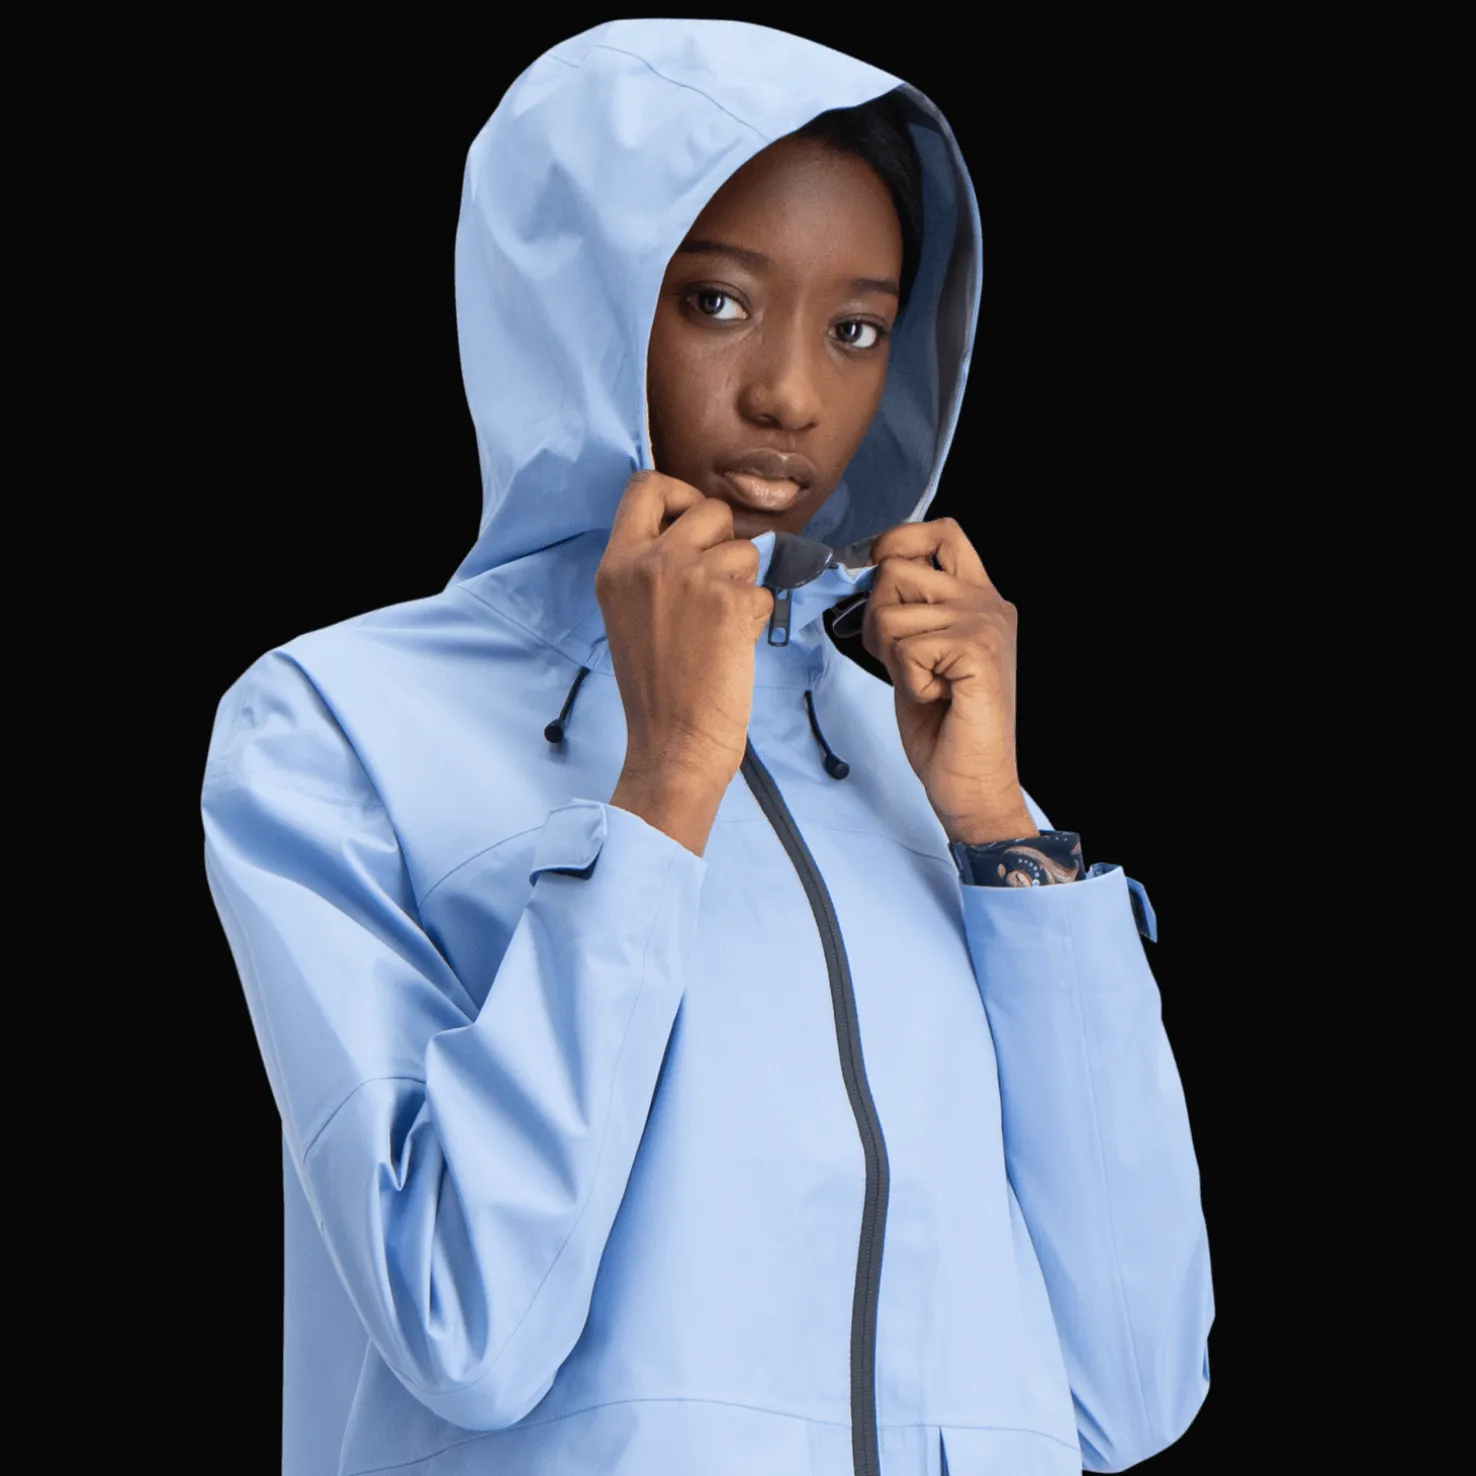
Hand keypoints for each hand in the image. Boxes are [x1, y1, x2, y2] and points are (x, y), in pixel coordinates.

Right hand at [596, 471, 774, 835]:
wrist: (673, 740)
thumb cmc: (657, 686)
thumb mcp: (629, 611)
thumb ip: (652, 565)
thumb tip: (702, 529)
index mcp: (616, 563)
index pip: (644, 484)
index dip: (678, 494)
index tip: (692, 522)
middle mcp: (649, 562)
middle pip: (708, 508)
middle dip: (725, 541)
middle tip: (715, 586)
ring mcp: (690, 578)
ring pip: (745, 548)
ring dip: (744, 583)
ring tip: (719, 626)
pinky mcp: (729, 601)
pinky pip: (762, 588)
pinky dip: (756, 616)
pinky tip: (732, 646)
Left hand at [863, 517, 1037, 845]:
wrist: (972, 781)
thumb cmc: (943, 724)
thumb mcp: (916, 652)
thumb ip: (904, 609)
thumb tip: (867, 571)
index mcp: (978, 596)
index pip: (940, 530)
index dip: (898, 541)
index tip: (878, 574)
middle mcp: (988, 601)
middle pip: (895, 570)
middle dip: (877, 619)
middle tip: (905, 662)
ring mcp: (986, 622)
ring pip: (889, 613)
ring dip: (892, 657)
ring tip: (927, 684)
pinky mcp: (978, 649)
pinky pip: (904, 647)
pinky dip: (908, 680)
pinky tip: (937, 698)